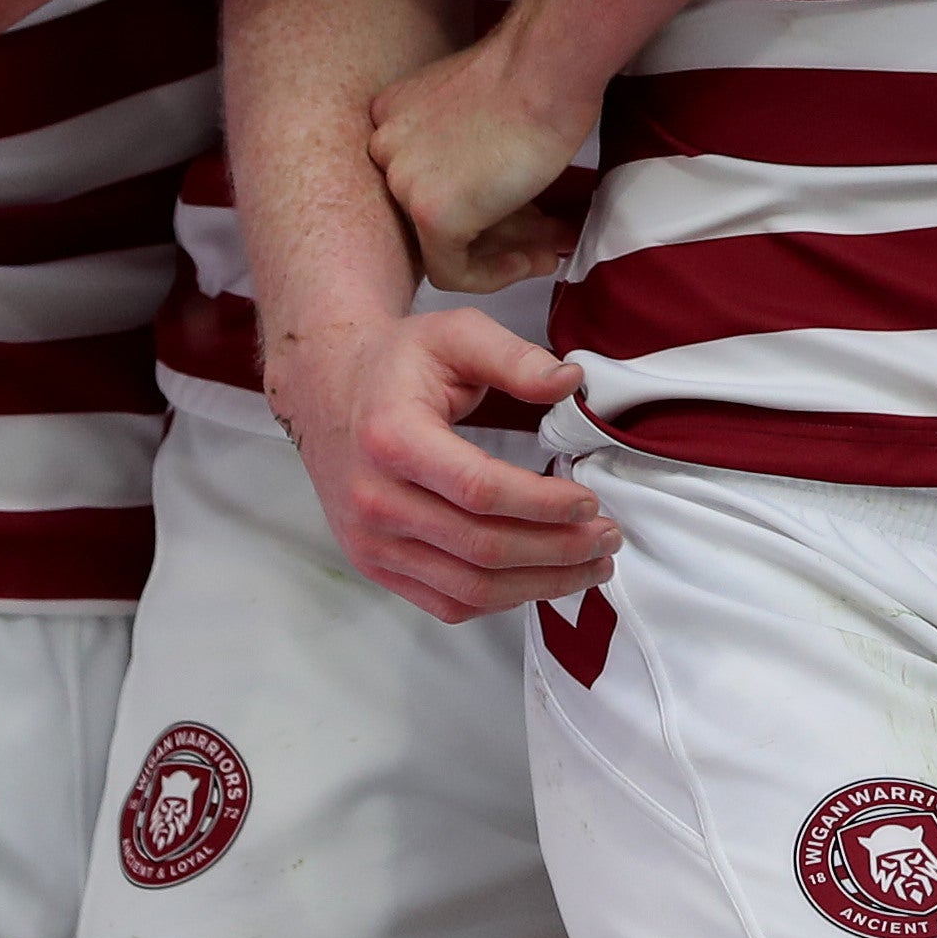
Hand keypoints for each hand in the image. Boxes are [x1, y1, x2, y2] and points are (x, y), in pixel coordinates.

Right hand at [278, 308, 617, 622]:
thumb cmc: (397, 364)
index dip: (542, 504)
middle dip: (557, 550)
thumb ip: (514, 357)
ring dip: (540, 584)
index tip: (589, 501)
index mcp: (393, 439)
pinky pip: (446, 603)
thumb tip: (570, 382)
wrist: (329, 391)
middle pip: (481, 548)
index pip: (478, 489)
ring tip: (589, 566)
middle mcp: (375, 500)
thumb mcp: (454, 334)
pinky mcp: (375, 565)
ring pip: (469, 589)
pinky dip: (502, 600)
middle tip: (607, 538)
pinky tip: (540, 579)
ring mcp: (371, 542)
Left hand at [372, 32, 587, 297]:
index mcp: (391, 117)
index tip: (523, 208)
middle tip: (544, 233)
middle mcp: (384, 149)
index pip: (428, 180)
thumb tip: (493, 196)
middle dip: (497, 228)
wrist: (546, 67)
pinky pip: (453, 271)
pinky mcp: (429, 213)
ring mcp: (402, 182)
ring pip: (445, 244)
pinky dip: (496, 275)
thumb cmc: (532, 75)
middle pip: (438, 212)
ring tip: (554, 249)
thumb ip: (466, 148)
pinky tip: (536, 259)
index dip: (480, 201)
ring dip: (506, 252)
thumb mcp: (478, 109)